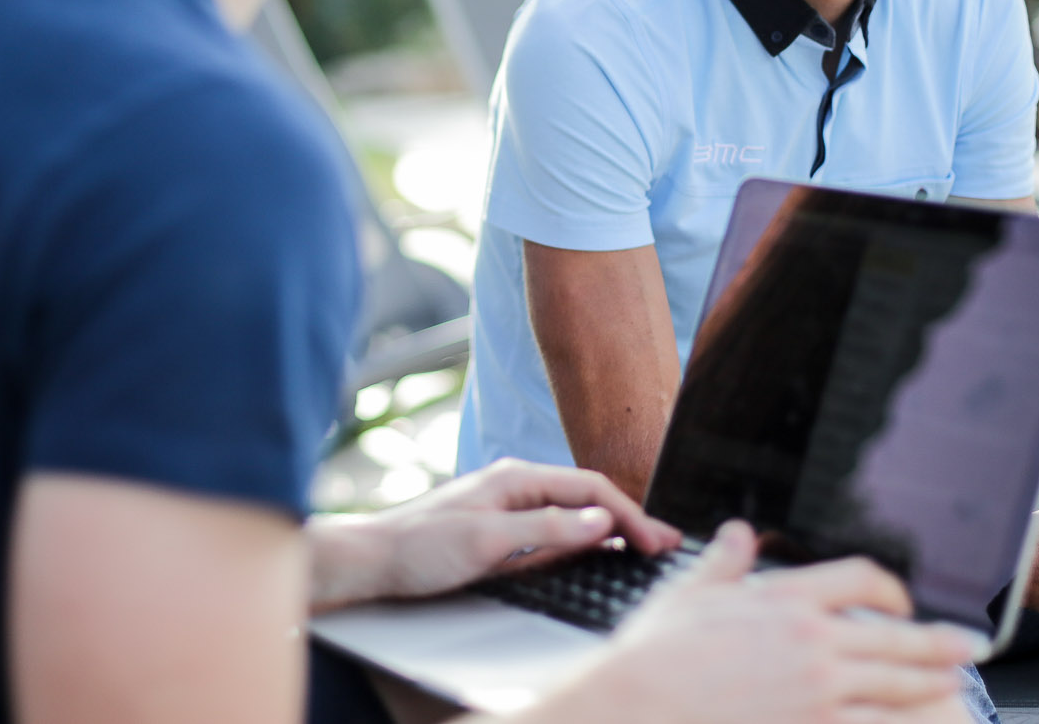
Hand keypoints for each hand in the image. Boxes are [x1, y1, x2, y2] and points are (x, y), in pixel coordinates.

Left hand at [307, 459, 677, 611]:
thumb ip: (547, 530)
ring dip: (609, 527)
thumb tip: (601, 521)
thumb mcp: (488, 540)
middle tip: (665, 544)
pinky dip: (582, 538)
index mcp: (517, 478)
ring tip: (643, 546)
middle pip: (586, 496)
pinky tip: (595, 552)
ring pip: (572, 511)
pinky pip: (553, 529)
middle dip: (628, 517)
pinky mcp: (500, 529)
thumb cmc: (421, 546)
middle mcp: (516, 485)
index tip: (658, 541)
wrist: (373, 560)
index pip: (589, 488)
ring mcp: (508, 506)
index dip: (629, 513)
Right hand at [522, 521, 977, 723]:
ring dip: (932, 686)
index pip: (859, 578)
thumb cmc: (656, 654)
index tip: (900, 599)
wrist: (639, 706)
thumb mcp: (690, 592)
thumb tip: (740, 534)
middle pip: (896, 636)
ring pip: (896, 687)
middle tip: (968, 645)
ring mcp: (817, 691)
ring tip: (955, 685)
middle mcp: (811, 641)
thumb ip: (724, 561)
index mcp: (785, 599)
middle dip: (938, 642)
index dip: (890, 587)